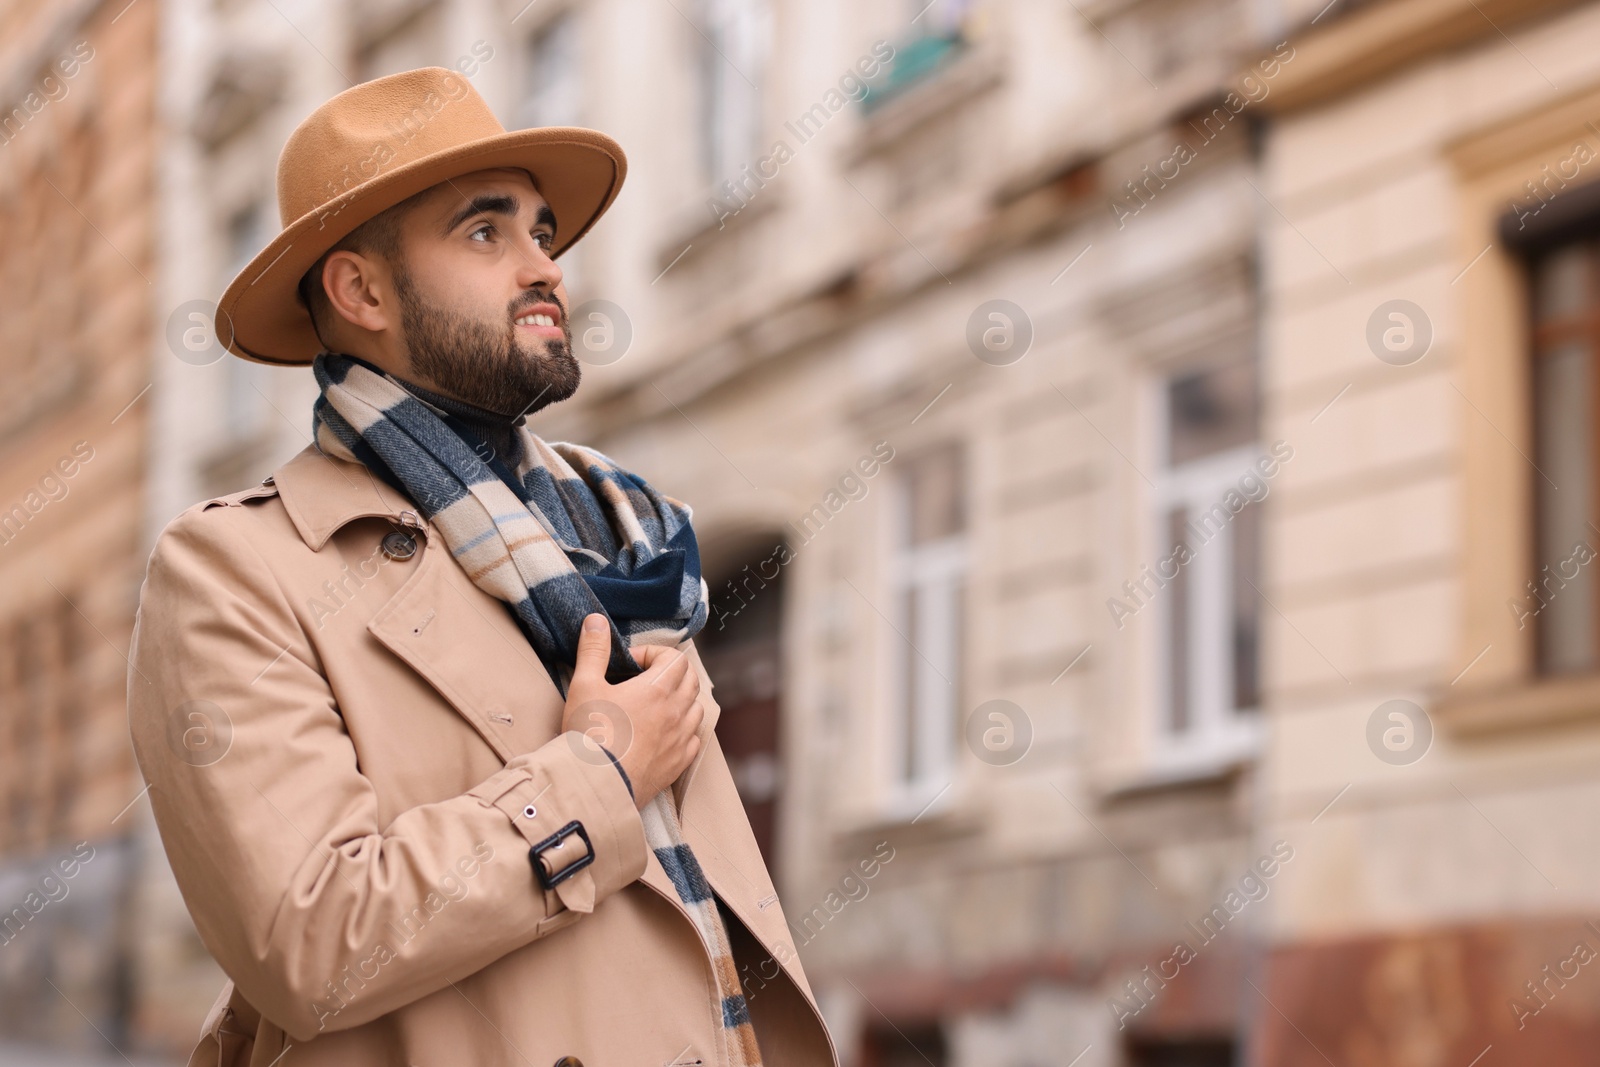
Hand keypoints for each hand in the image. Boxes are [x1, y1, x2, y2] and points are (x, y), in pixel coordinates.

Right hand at [561, 614, 703, 808]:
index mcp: (658, 689)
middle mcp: (677, 711)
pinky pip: (694, 739)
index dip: (653, 654)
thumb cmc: (589, 734)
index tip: (628, 665)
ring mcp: (681, 739)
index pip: (675, 657)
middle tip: (644, 679)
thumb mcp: (584, 685)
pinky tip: (664, 734)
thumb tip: (596, 620)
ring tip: (654, 705)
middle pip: (690, 679)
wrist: (596, 785)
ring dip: (680, 700)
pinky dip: (684, 731)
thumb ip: (594, 650)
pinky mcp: (679, 763)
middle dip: (671, 673)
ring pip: (696, 709)